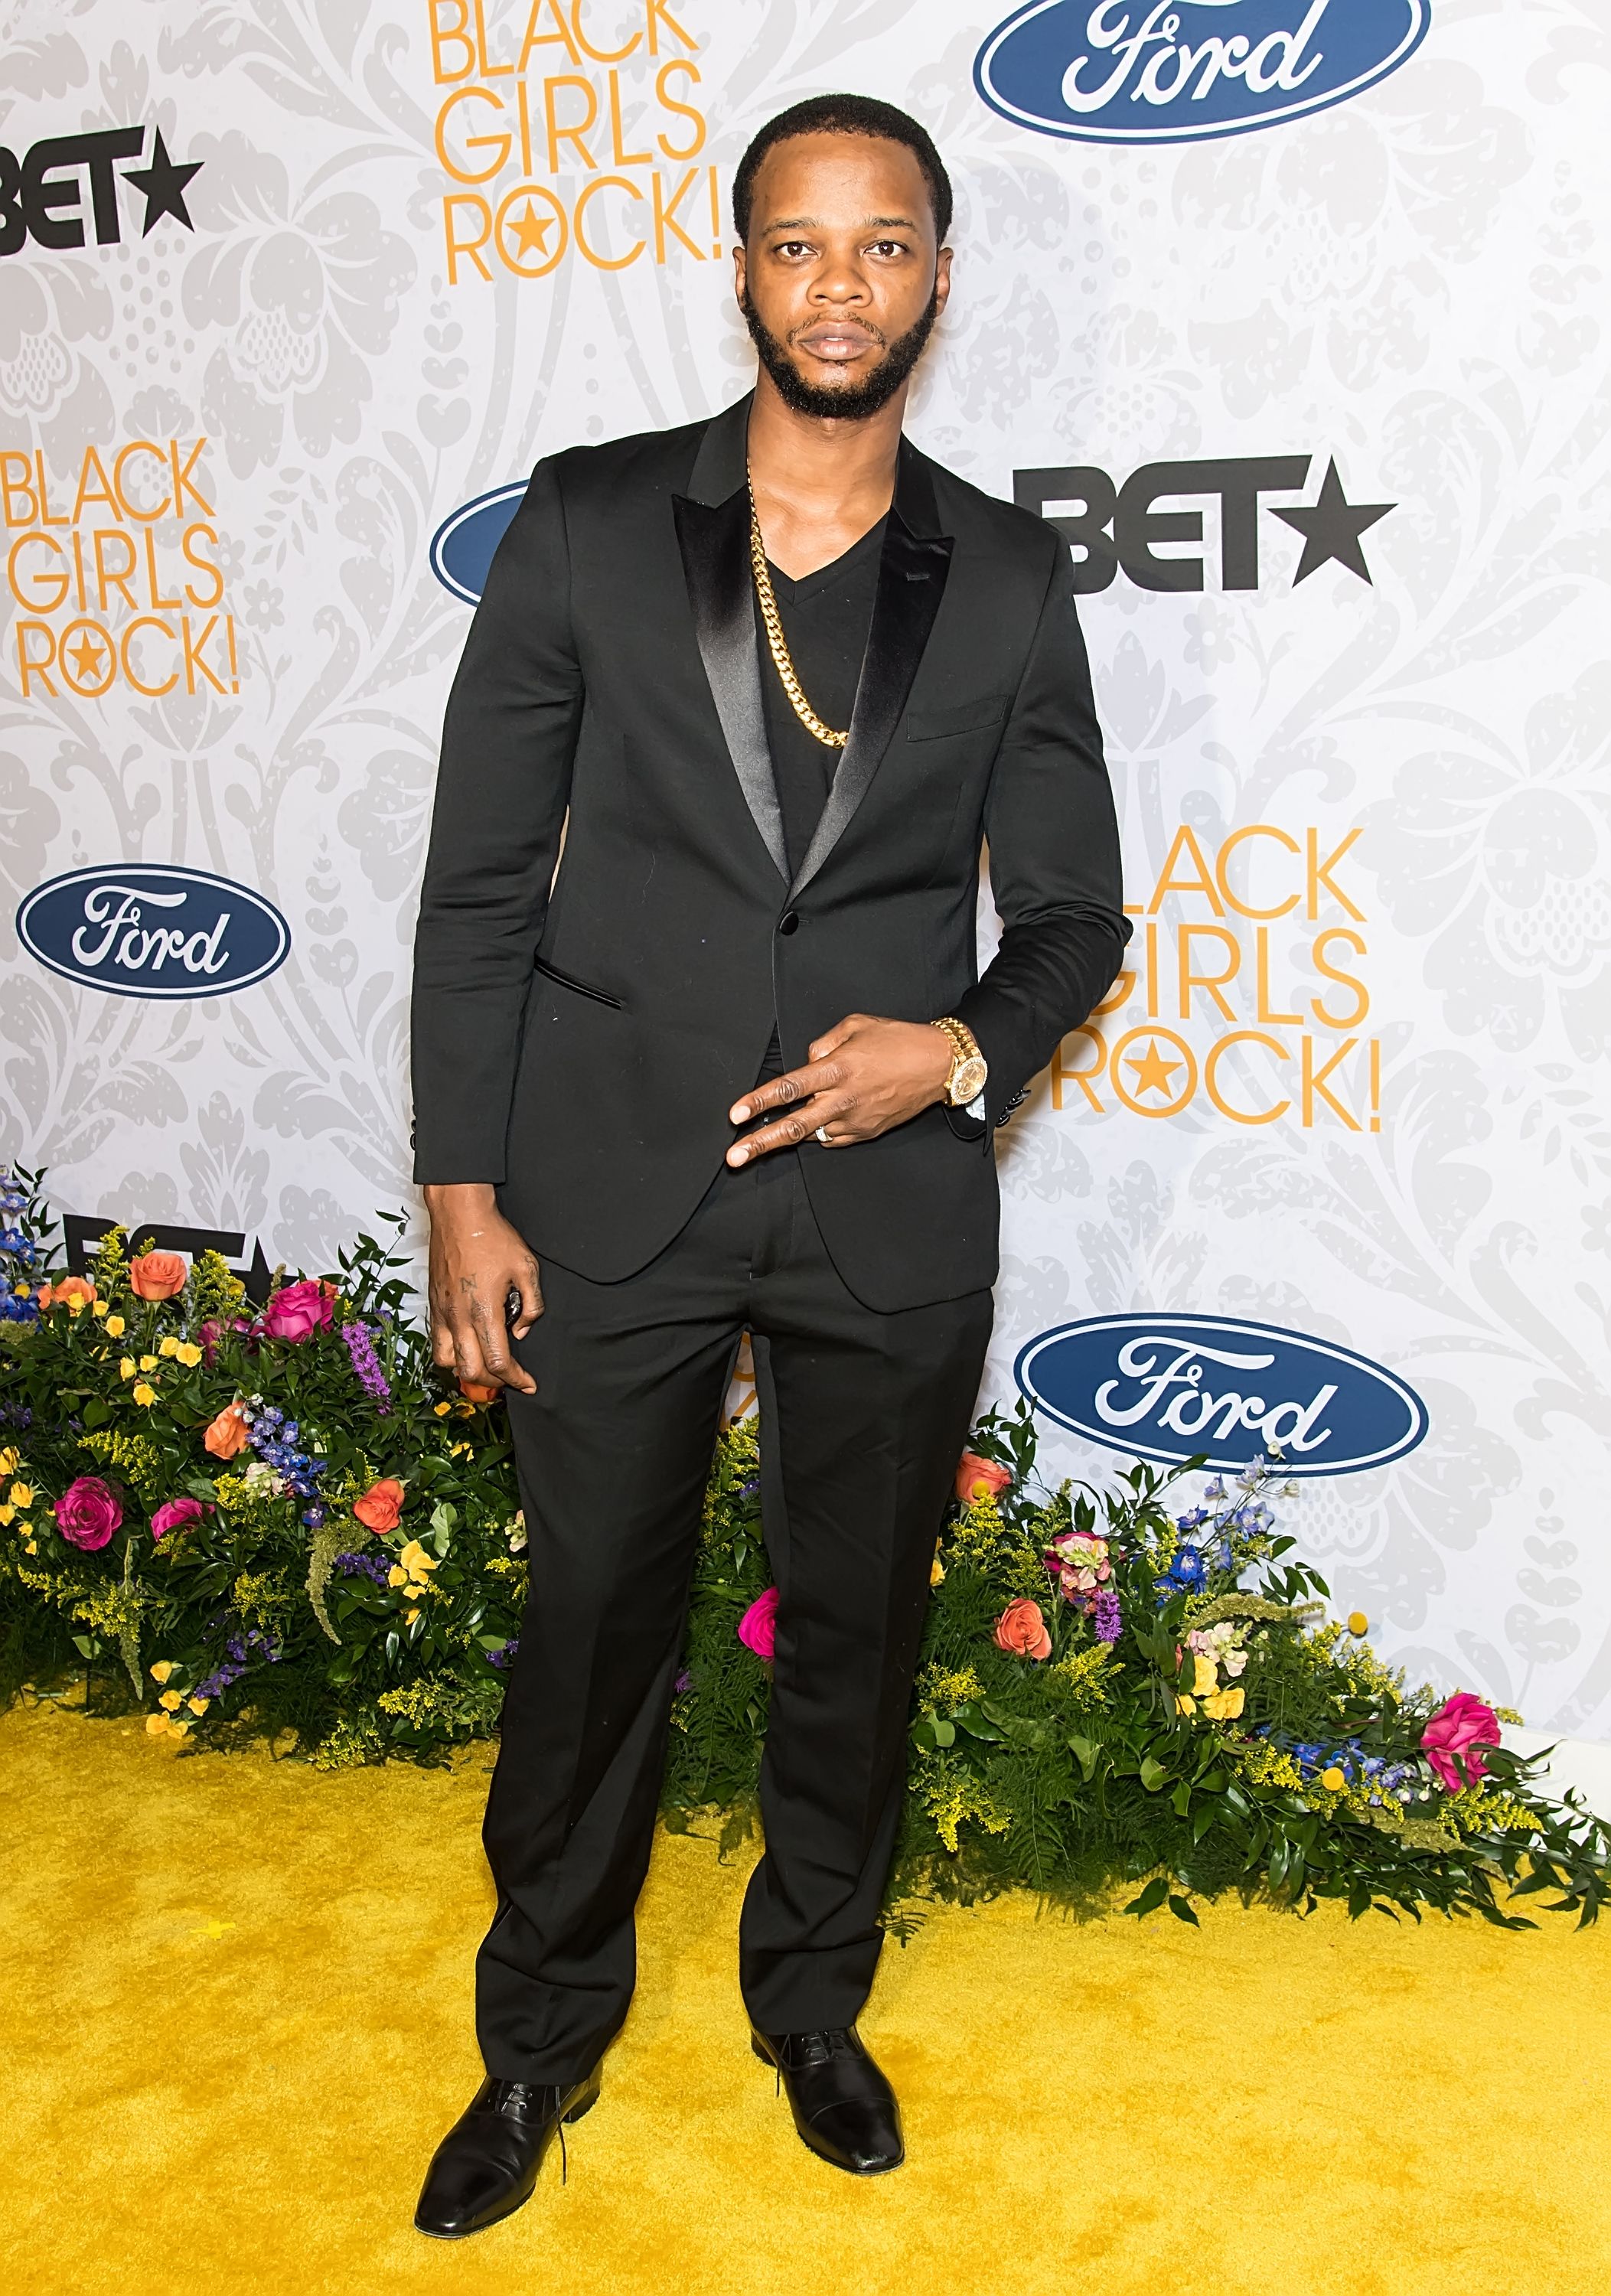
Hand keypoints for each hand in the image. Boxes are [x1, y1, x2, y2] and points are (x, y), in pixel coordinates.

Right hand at [423, 1183, 541, 1392]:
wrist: (459, 1215)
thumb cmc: (492, 1237)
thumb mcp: (527, 1269)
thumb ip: (532, 1305)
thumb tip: (522, 1330)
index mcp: (484, 1311)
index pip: (498, 1361)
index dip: (516, 1379)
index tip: (528, 1383)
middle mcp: (458, 1317)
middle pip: (471, 1371)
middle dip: (494, 1381)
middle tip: (510, 1376)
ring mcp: (442, 1313)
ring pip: (448, 1362)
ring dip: (468, 1370)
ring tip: (486, 1365)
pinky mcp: (433, 1304)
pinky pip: (436, 1342)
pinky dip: (451, 1354)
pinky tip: (467, 1346)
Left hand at [726, 1014, 952, 1164]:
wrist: (940, 1065)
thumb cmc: (898, 1040)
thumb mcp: (856, 1025)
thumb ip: (823, 1043)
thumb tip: (806, 1061)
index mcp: (838, 1068)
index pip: (790, 1087)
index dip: (760, 1101)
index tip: (736, 1115)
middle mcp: (844, 1098)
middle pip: (794, 1126)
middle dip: (761, 1143)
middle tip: (733, 1158)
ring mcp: (856, 1119)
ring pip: (812, 1134)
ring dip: (787, 1139)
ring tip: (758, 1147)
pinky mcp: (867, 1132)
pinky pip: (834, 1138)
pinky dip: (821, 1132)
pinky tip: (816, 1124)